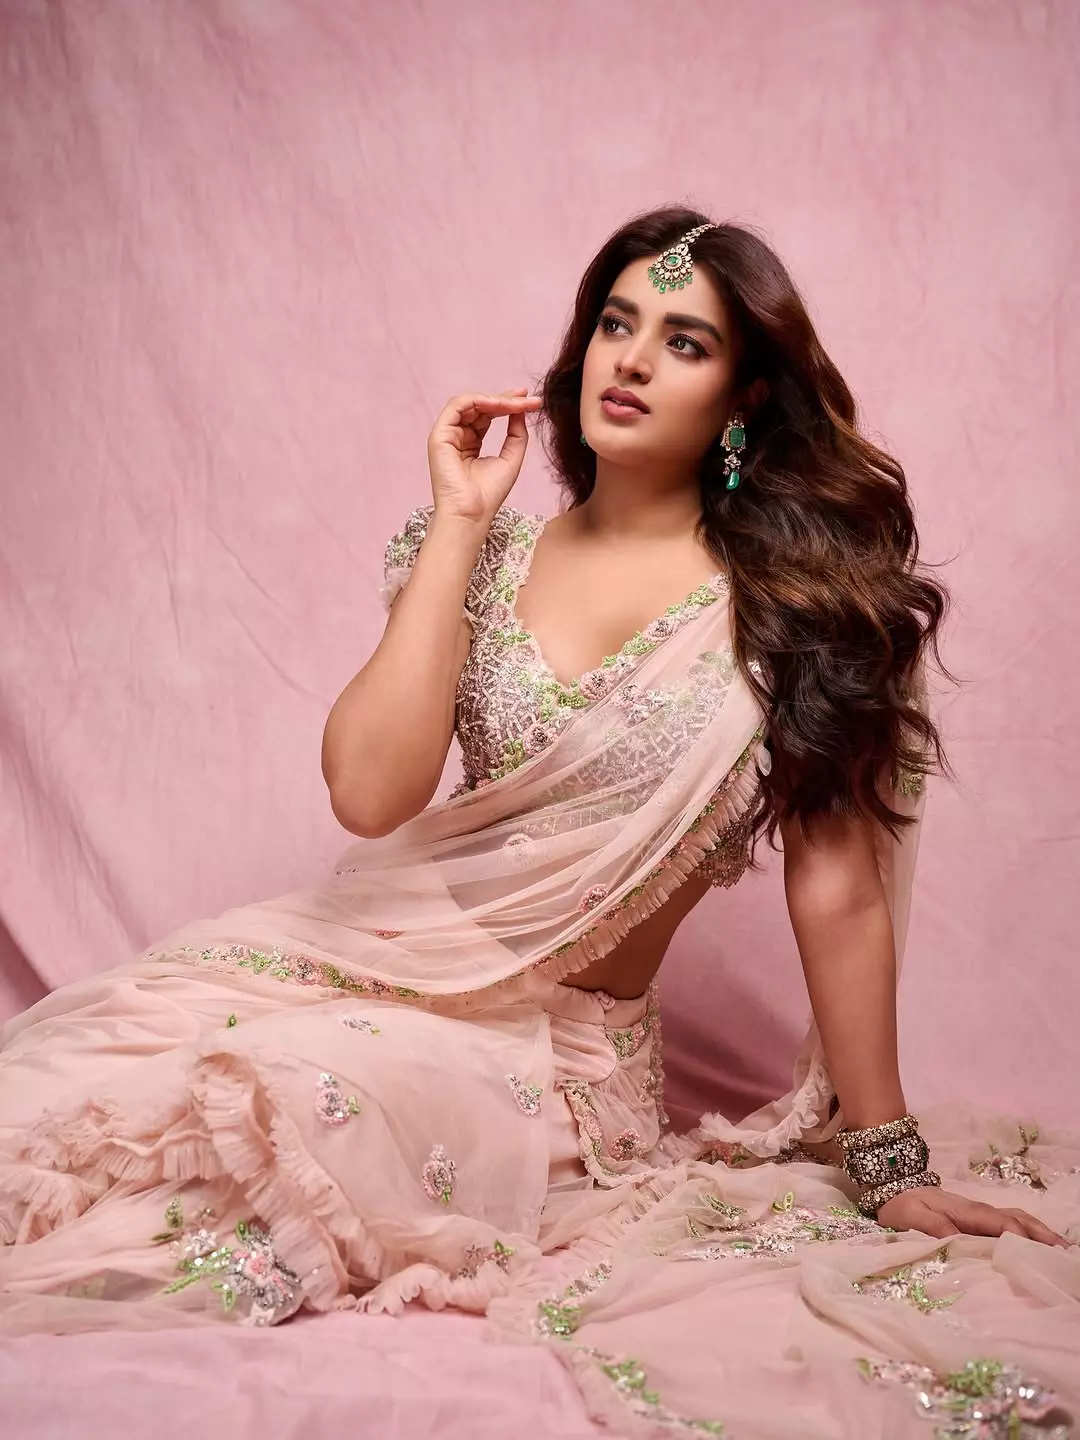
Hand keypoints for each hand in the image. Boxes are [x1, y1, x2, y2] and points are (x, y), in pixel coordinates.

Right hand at [427, 387, 542, 525]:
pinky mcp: (439, 435)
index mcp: (470, 443)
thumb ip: (516, 433)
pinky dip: (479, 400)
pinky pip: (458, 405)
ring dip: (496, 399)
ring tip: (518, 402)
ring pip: (470, 402)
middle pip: (480, 406)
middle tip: (528, 397)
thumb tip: (520, 408)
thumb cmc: (488, 495)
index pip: (488, 415)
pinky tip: (499, 405)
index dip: (509, 405)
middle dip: (506, 398)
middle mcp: (457, 436)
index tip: (532, 401)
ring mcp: (446, 435)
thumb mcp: (511, 458)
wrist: (472, 514)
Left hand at [876, 1185, 1074, 1248]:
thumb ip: (933, 1227)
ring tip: (1062, 1250)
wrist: (893, 1190)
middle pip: (1016, 1218)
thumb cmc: (902, 1206)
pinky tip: (1040, 1246)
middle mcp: (978, 1210)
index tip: (1029, 1253)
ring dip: (1040, 1232)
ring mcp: (980, 1214)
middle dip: (1040, 1234)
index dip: (1015, 1236)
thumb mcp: (911, 1216)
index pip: (997, 1222)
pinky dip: (1029, 1233)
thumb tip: (959, 1241)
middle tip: (1064, 1252)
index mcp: (964, 1210)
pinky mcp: (979, 1220)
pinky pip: (1009, 1224)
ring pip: (1017, 1219)